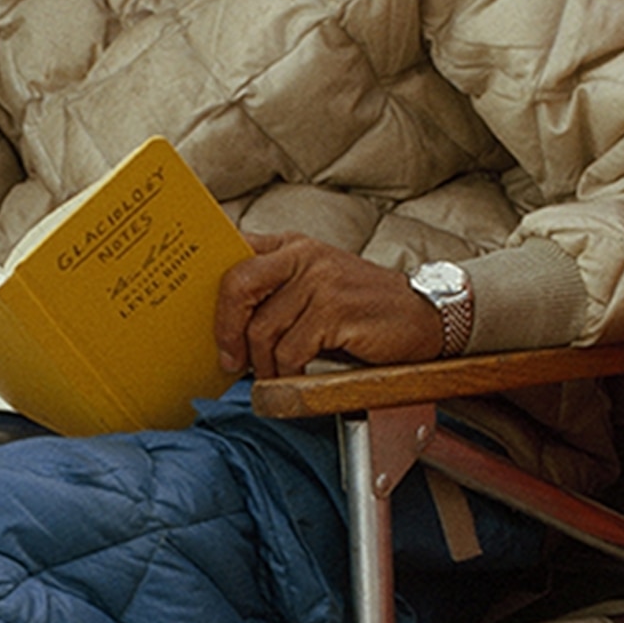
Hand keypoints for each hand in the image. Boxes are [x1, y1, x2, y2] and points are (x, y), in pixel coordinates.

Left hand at [214, 238, 441, 379]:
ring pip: (263, 329)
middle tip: (230, 360)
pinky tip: (297, 377)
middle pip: (237, 284)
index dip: (210, 286)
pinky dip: (287, 373)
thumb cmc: (362, 310)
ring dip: (263, 363)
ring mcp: (321, 281)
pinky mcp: (336, 311)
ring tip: (273, 375)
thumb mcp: (317, 286)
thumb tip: (224, 324)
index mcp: (292, 245)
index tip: (198, 319)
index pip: (235, 253)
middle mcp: (304, 255)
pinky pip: (291, 350)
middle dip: (225, 329)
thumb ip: (277, 291)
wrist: (425, 316)